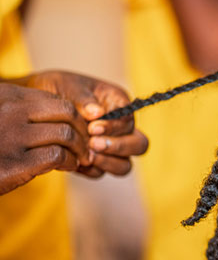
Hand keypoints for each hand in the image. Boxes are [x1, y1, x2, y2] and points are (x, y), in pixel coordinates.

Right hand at [0, 83, 89, 194]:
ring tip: (79, 158)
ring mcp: (11, 136)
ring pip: (66, 134)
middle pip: (67, 113)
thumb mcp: (6, 118)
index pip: (56, 101)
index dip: (75, 117)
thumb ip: (29, 112)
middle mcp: (8, 110)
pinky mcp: (16, 163)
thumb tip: (74, 115)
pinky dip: (70, 162)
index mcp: (7, 95)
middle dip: (82, 130)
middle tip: (86, 144)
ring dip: (79, 148)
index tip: (79, 130)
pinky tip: (68, 166)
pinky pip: (58, 156)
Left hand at [22, 70, 148, 176]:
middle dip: (118, 146)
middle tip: (93, 144)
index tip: (92, 128)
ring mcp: (110, 147)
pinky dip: (90, 170)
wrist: (37, 104)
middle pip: (139, 144)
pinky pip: (100, 173)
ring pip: (125, 164)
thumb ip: (83, 99)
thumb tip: (97, 113)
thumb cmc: (58, 88)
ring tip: (86, 156)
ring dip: (108, 162)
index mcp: (119, 104)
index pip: (129, 120)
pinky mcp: (95, 161)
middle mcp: (121, 127)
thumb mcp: (69, 86)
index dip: (114, 126)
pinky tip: (74, 162)